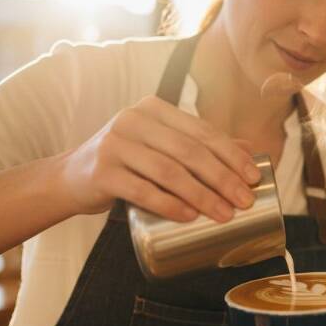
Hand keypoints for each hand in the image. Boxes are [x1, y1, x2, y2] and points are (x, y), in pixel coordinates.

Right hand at [56, 95, 260, 221]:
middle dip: (223, 178)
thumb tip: (250, 149)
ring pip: (169, 171)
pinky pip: (142, 190)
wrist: (71, 177)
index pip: (202, 131)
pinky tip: (189, 217)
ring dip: (201, 195)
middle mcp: (134, 119)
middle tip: (244, 202)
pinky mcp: (101, 172)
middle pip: (189, 151)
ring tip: (223, 214)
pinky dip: (169, 205)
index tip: (254, 178)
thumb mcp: (161, 146)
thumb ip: (198, 144)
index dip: (231, 155)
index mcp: (154, 109)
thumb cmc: (127, 163)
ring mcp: (115, 144)